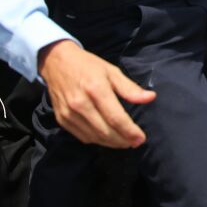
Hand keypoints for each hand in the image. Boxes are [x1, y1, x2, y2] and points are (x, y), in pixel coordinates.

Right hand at [37, 40, 154, 148]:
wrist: (57, 62)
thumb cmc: (88, 66)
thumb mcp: (112, 71)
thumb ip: (130, 88)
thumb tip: (150, 98)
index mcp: (96, 89)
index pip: (115, 118)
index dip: (130, 131)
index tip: (141, 138)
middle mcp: (80, 103)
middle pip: (105, 131)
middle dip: (123, 140)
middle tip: (135, 142)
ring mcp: (69, 113)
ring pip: (94, 137)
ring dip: (111, 143)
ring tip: (124, 142)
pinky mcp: (62, 119)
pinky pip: (82, 136)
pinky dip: (97, 140)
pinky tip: (107, 137)